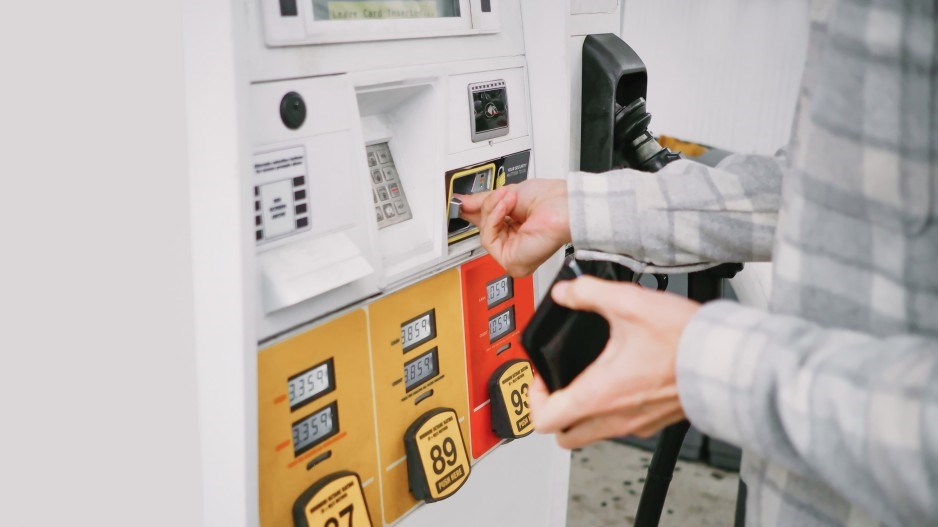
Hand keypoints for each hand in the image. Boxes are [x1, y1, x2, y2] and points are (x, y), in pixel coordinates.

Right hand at [458, 179, 570, 276]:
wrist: (563, 204)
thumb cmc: (551, 200)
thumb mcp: (508, 195)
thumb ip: (483, 202)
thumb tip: (463, 203)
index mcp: (517, 231)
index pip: (488, 225)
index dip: (476, 212)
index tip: (462, 202)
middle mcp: (516, 246)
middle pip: (484, 229)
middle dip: (488, 207)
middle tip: (498, 194)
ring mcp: (514, 256)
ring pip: (484, 234)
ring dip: (494, 210)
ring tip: (508, 198)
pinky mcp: (512, 262)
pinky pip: (488, 240)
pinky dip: (495, 219)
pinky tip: (506, 209)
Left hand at [528, 276, 699, 449]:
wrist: (727, 360)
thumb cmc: (683, 340)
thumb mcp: (628, 304)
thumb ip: (589, 294)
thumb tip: (567, 292)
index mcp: (598, 395)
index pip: (544, 419)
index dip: (533, 397)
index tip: (542, 375)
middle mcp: (614, 418)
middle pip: (565, 436)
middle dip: (554, 411)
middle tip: (559, 383)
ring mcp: (636, 424)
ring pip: (592, 434)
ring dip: (581, 413)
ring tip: (588, 378)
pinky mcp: (655, 421)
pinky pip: (620, 426)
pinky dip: (610, 411)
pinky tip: (621, 381)